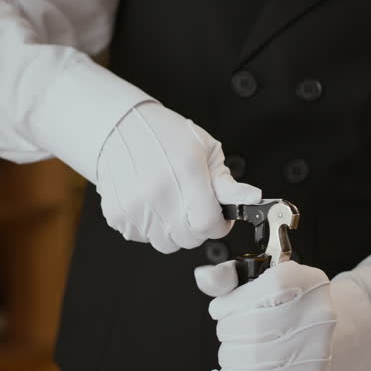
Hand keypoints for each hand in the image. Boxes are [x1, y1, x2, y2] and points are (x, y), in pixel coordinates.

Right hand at [96, 101, 261, 252]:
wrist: (119, 127)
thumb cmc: (166, 135)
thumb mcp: (206, 150)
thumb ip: (228, 183)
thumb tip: (253, 198)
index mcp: (187, 171)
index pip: (209, 224)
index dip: (219, 225)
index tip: (218, 216)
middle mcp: (158, 190)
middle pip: (188, 239)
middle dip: (197, 227)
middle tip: (192, 204)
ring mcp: (135, 205)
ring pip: (165, 243)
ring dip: (172, 228)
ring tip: (169, 201)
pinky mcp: (117, 214)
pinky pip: (142, 237)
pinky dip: (149, 226)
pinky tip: (149, 202)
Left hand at [194, 261, 336, 370]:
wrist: (320, 333)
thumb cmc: (285, 305)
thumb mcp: (258, 281)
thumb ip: (227, 278)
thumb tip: (205, 278)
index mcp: (303, 280)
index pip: (258, 292)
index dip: (229, 305)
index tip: (220, 310)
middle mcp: (316, 313)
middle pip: (253, 327)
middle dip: (227, 332)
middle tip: (228, 332)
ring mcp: (315, 348)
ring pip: (251, 358)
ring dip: (229, 356)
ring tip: (234, 350)